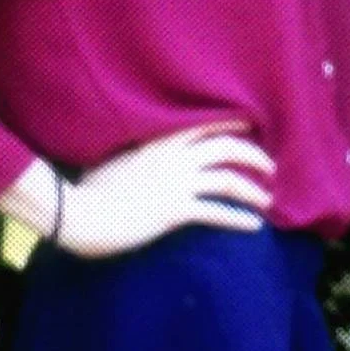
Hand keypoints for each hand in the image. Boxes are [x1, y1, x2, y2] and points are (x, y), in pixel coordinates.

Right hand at [58, 120, 275, 257]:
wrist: (80, 212)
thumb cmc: (90, 189)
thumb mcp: (117, 160)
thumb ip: (138, 154)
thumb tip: (143, 155)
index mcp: (160, 142)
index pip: (205, 125)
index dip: (233, 125)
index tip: (252, 127)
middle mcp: (173, 158)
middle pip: (227, 148)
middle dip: (254, 156)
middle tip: (270, 167)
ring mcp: (176, 183)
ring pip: (228, 180)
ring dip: (253, 190)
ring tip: (268, 199)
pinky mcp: (175, 211)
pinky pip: (216, 212)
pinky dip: (238, 219)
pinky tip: (253, 226)